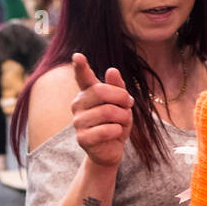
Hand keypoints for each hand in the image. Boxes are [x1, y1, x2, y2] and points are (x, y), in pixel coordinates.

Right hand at [70, 52, 133, 169]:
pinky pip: (106, 130)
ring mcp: (78, 122)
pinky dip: (117, 131)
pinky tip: (115, 134)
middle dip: (121, 98)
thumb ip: (118, 87)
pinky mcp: (82, 138)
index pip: (83, 77)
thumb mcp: (122, 103)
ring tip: (122, 123)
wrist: (112, 149)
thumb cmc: (116, 122)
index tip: (78, 56)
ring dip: (123, 117)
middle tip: (129, 105)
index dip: (80, 67)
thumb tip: (112, 70)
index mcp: (87, 92)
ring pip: (107, 112)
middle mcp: (78, 105)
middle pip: (101, 91)